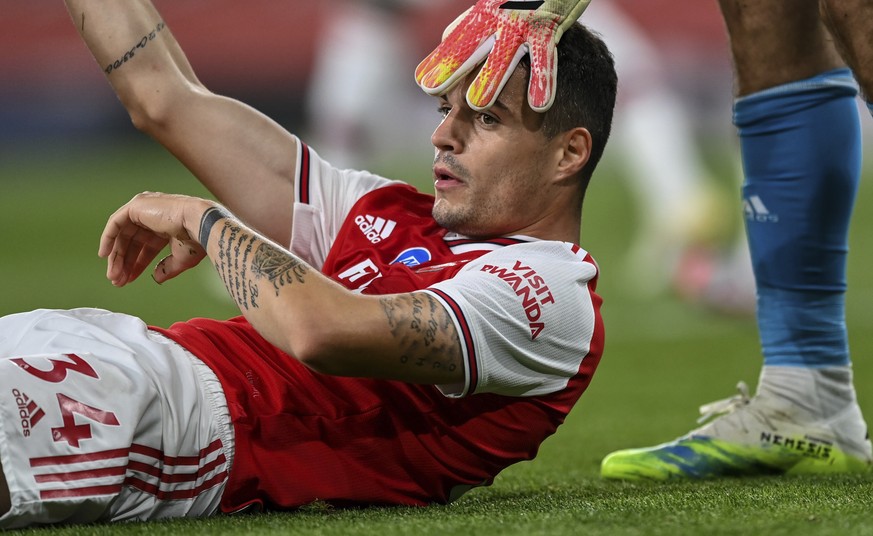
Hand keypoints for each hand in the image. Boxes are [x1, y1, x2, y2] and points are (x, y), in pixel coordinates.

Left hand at [98, 192, 212, 286]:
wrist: (200, 225)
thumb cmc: (197, 239)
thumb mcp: (181, 258)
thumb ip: (167, 267)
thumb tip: (157, 277)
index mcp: (166, 224)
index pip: (145, 246)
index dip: (137, 264)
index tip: (129, 278)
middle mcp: (154, 214)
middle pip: (132, 242)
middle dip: (124, 263)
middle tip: (118, 280)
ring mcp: (144, 208)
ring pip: (122, 235)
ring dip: (116, 256)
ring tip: (113, 275)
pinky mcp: (136, 206)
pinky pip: (115, 223)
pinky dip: (108, 239)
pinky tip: (105, 255)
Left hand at [414, 0, 591, 111]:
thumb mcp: (491, 7)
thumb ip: (471, 26)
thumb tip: (447, 43)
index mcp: (482, 15)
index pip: (456, 40)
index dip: (439, 61)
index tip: (422, 82)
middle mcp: (497, 18)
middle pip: (471, 46)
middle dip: (452, 68)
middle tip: (433, 88)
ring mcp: (521, 25)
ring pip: (503, 56)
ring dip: (490, 80)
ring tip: (476, 104)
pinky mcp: (547, 29)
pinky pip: (543, 60)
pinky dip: (542, 82)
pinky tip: (538, 106)